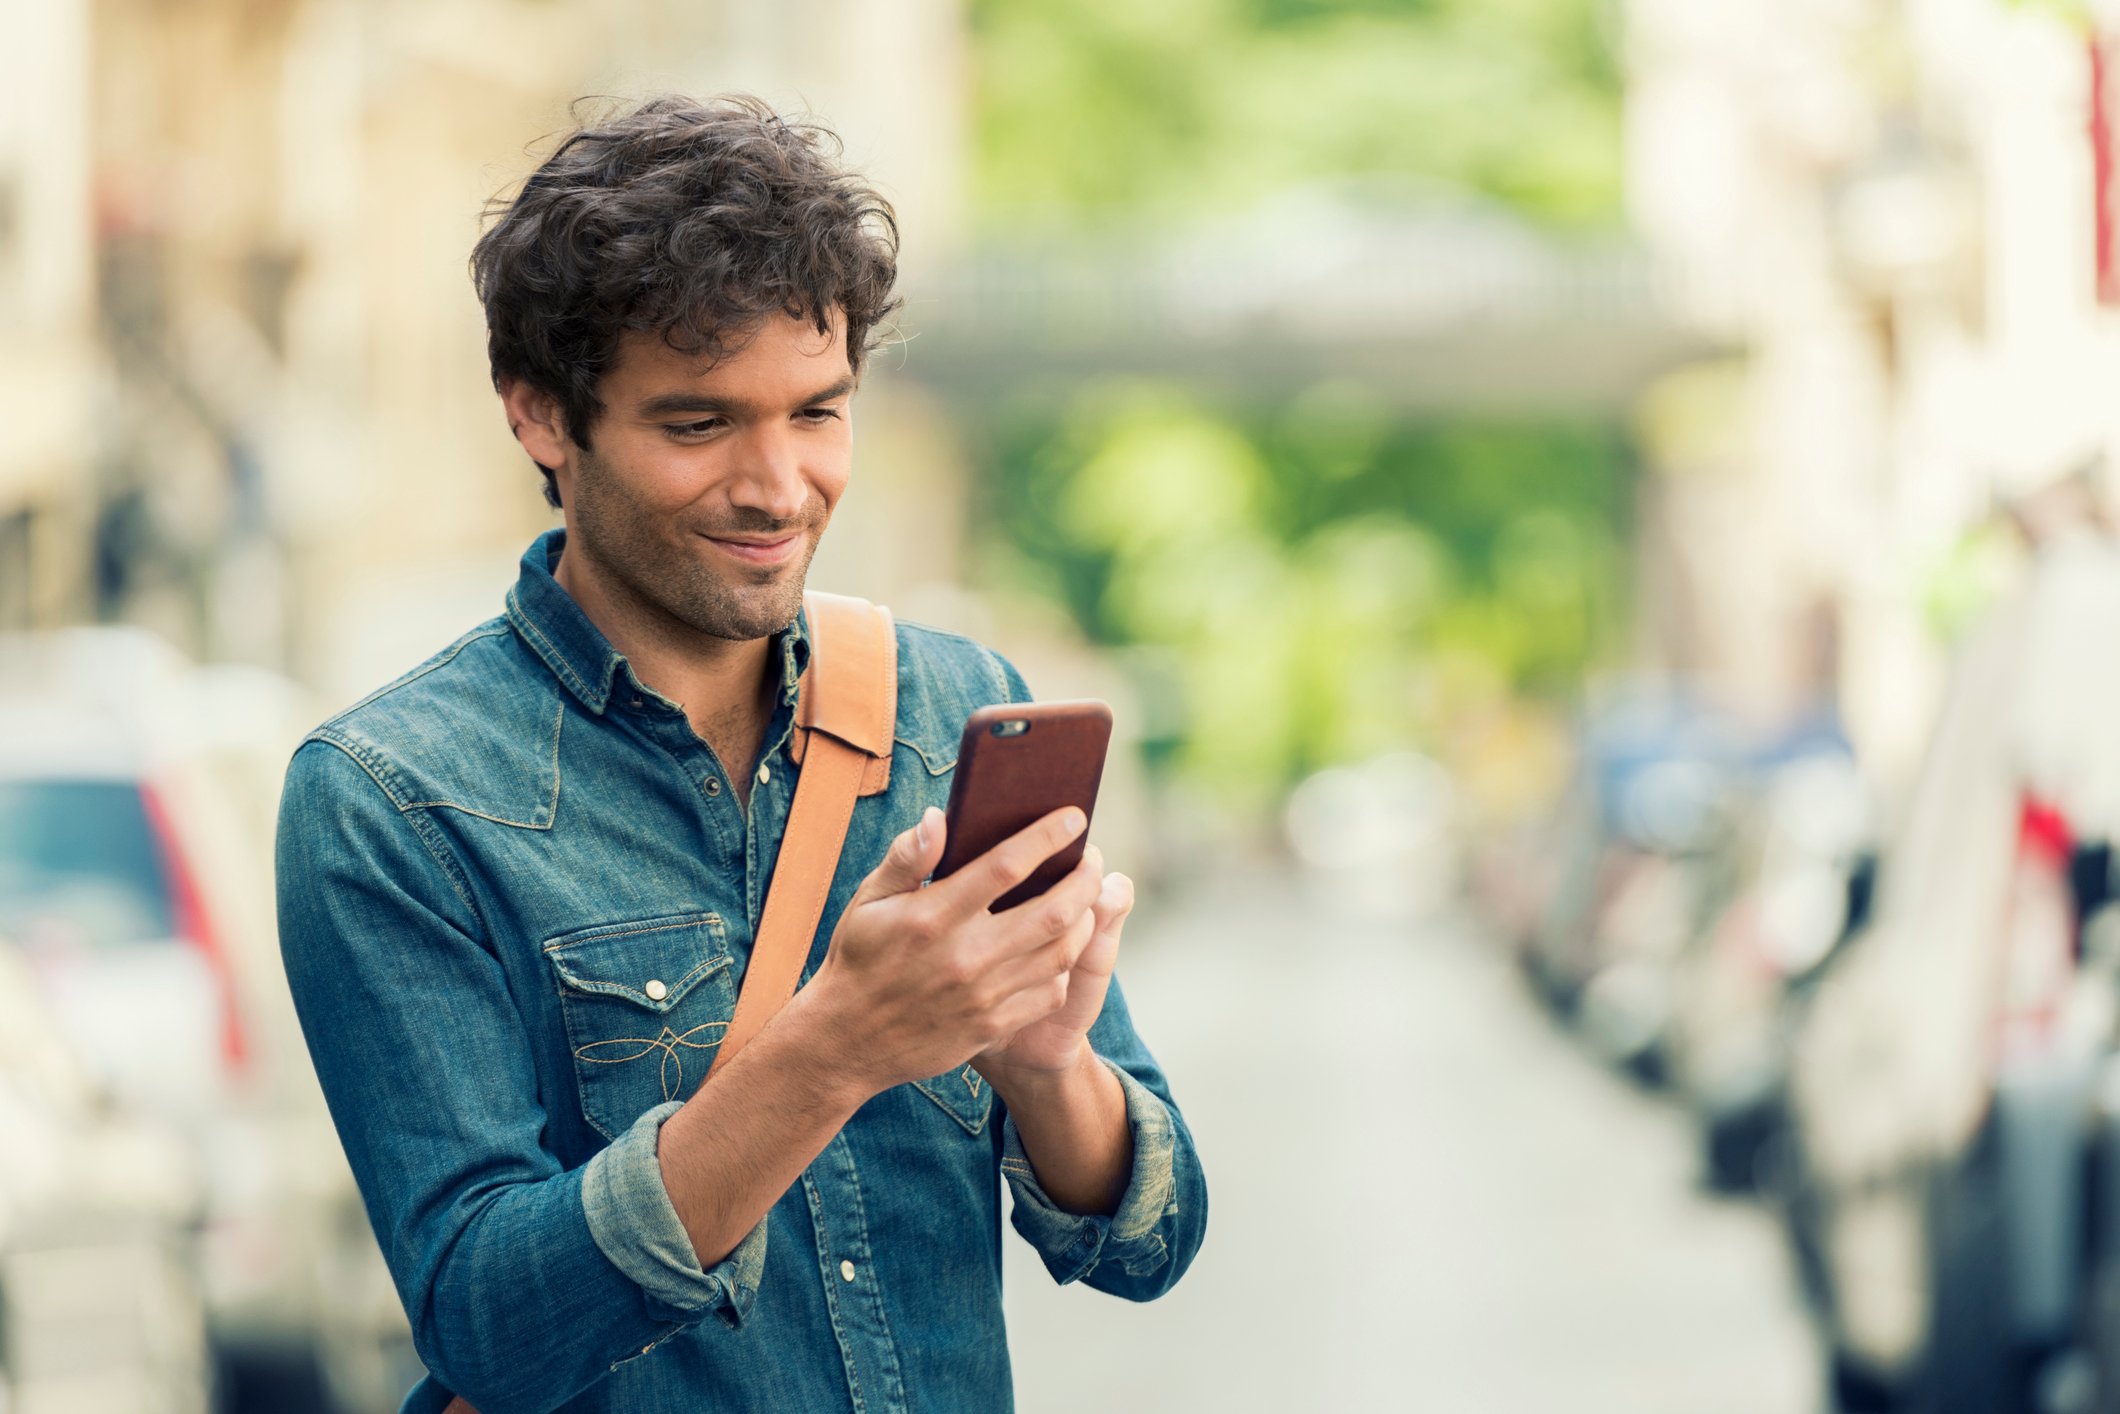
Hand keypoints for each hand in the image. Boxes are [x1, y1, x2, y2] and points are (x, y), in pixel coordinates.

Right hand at [806, 804, 1102, 1092]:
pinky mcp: (991, 1027)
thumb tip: (939, 817)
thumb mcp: (868, 900)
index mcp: (932, 916)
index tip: (1074, 817)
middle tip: (1092, 860)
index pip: (1006, 865)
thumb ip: (906, 857)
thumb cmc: (859, 957)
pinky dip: (1065, 966)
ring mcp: (982, 996)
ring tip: (1086, 900)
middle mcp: (963, 956)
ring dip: (1084, 920)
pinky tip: (1061, 947)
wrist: (847, 1041)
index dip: (1048, 837)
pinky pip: (1049, 992)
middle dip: (1084, 879)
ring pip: (1061, 953)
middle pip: (1053, 911)